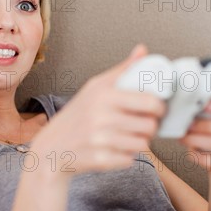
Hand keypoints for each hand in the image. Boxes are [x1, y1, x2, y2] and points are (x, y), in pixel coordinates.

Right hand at [30, 44, 165, 175]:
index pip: (151, 102)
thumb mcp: (95, 88)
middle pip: (150, 125)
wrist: (52, 148)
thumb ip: (123, 70)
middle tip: (141, 125)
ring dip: (138, 142)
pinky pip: (129, 160)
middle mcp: (101, 116)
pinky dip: (125, 157)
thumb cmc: (76, 116)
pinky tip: (113, 149)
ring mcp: (100, 139)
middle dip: (150, 127)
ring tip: (126, 136)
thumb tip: (142, 50)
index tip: (155, 109)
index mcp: (104, 95)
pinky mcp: (100, 159)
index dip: (159, 107)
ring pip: (142, 144)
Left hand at [179, 95, 210, 174]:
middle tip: (189, 124)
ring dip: (199, 140)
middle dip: (205, 126)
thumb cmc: (210, 128)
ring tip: (185, 137)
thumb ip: (206, 107)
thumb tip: (192, 104)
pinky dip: (203, 157)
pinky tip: (192, 152)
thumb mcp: (209, 114)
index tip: (205, 106)